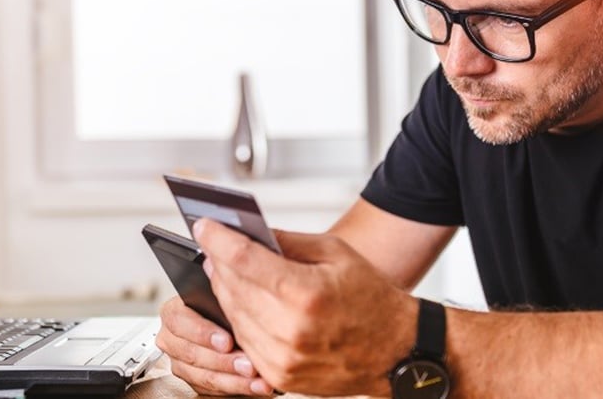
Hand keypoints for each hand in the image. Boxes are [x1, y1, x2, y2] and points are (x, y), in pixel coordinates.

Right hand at [156, 296, 274, 395]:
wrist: (223, 324)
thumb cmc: (222, 306)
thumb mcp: (219, 293)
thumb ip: (221, 289)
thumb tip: (227, 276)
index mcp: (173, 312)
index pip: (179, 321)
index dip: (203, 333)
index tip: (227, 341)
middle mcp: (171, 339)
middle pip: (192, 354)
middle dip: (224, 362)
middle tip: (249, 365)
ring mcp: (179, 361)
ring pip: (202, 376)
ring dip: (233, 381)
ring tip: (258, 380)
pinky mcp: (192, 379)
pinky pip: (210, 389)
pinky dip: (235, 388)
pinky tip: (254, 386)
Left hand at [194, 218, 417, 396]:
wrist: (397, 351)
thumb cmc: (371, 299)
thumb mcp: (335, 254)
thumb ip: (287, 242)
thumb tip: (248, 233)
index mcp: (306, 293)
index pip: (243, 260)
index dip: (218, 239)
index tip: (204, 226)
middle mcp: (290, 330)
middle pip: (232, 288)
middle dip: (219, 263)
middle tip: (214, 246)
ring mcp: (283, 358)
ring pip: (233, 316)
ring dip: (225, 291)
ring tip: (226, 271)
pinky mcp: (280, 377)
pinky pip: (244, 342)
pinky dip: (239, 320)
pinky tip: (243, 302)